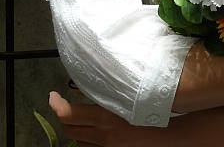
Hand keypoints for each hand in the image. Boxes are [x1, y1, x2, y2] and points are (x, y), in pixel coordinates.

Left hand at [47, 91, 167, 146]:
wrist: (170, 135)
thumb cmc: (153, 109)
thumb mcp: (129, 96)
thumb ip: (107, 91)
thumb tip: (87, 84)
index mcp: (105, 117)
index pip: (68, 114)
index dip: (55, 105)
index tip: (52, 96)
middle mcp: (102, 136)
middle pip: (69, 129)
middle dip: (63, 116)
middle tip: (63, 104)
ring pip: (78, 141)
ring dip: (76, 129)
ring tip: (81, 117)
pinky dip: (87, 140)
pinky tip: (95, 131)